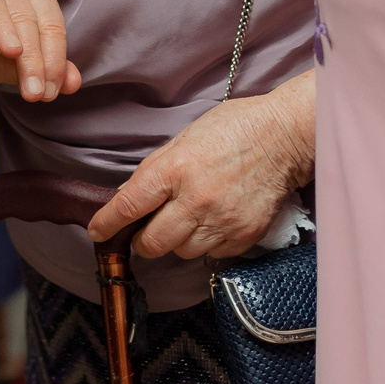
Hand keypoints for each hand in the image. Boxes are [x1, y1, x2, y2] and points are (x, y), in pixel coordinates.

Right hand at [0, 0, 79, 102]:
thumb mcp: (23, 63)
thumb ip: (50, 71)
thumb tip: (73, 84)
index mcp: (39, 0)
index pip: (53, 29)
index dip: (54, 61)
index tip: (49, 92)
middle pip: (29, 23)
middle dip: (33, 60)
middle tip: (33, 92)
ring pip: (0, 8)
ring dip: (7, 32)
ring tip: (13, 54)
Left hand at [87, 72, 313, 259]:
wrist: (285, 136)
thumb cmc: (234, 129)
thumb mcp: (184, 138)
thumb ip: (156, 171)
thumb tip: (130, 199)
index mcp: (175, 168)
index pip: (129, 206)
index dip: (108, 223)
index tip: (99, 232)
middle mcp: (196, 199)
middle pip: (152, 243)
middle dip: (143, 240)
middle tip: (148, 230)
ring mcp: (222, 220)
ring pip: (182, 252)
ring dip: (178, 241)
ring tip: (191, 217)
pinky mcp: (244, 235)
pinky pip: (212, 254)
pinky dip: (208, 242)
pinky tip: (215, 219)